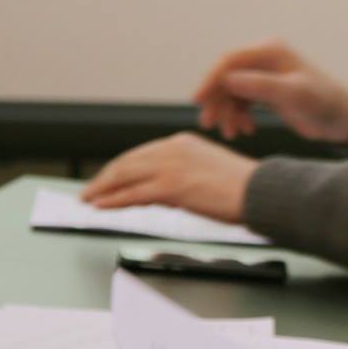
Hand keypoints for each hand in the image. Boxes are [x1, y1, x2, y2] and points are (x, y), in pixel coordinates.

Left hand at [80, 132, 256, 222]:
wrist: (259, 191)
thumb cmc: (243, 186)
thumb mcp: (209, 170)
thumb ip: (184, 174)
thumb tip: (162, 192)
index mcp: (183, 142)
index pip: (141, 154)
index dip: (120, 167)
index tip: (109, 177)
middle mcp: (173, 149)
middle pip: (127, 162)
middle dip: (105, 177)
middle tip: (90, 190)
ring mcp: (171, 167)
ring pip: (125, 176)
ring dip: (102, 189)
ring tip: (88, 199)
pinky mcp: (171, 186)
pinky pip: (133, 194)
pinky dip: (112, 201)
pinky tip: (101, 206)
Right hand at [193, 39, 347, 143]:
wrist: (343, 120)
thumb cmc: (325, 103)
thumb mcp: (294, 95)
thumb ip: (262, 86)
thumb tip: (228, 80)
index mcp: (270, 51)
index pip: (230, 61)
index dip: (211, 79)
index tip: (197, 99)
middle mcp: (264, 59)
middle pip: (226, 77)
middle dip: (217, 101)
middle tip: (210, 124)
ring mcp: (264, 75)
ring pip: (231, 92)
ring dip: (227, 112)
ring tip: (232, 133)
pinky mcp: (266, 92)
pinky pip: (241, 102)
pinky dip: (238, 116)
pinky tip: (245, 130)